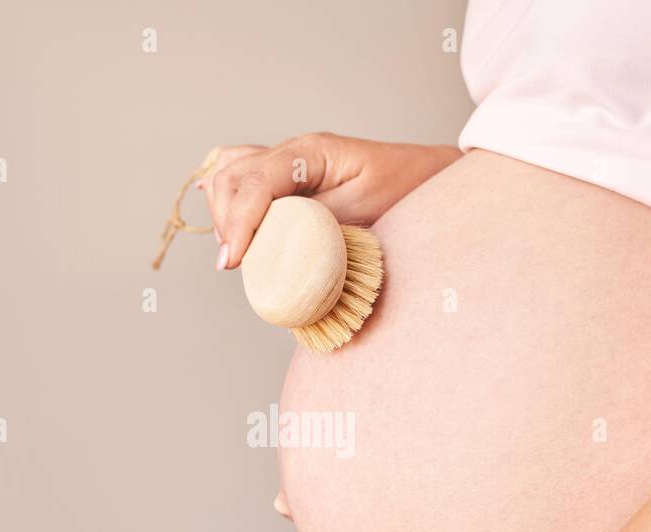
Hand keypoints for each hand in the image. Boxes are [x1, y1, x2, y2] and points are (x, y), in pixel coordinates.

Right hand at [199, 133, 459, 269]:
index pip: (256, 181)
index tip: (232, 262)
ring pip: (230, 171)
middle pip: (233, 175)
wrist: (428, 178)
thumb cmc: (403, 192)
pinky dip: (226, 193)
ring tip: (234, 249)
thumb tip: (274, 246)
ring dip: (222, 210)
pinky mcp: (288, 174)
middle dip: (225, 219)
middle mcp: (292, 150)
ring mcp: (288, 158)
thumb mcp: (363, 210)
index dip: (238, 222)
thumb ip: (315, 222)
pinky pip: (243, 173)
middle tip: (234, 263)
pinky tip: (222, 215)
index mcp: (310, 151)